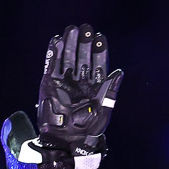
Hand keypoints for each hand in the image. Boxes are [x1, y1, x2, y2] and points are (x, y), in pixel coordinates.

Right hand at [37, 24, 123, 152]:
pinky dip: (52, 53)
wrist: (68, 139)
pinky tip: (56, 40)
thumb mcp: (105, 110)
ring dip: (69, 44)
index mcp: (95, 86)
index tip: (100, 37)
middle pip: (82, 57)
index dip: (99, 51)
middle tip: (86, 28)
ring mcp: (64, 81)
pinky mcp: (49, 83)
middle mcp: (80, 81)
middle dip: (84, 43)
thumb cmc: (89, 128)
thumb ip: (110, 91)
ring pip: (67, 58)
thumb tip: (119, 72)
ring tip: (72, 30)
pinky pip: (51, 64)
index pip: (99, 64)